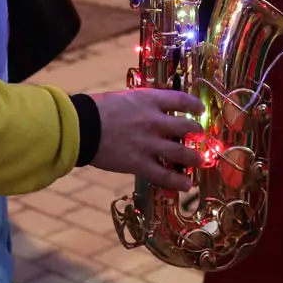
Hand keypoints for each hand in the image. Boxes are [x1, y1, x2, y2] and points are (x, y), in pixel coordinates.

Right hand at [89, 88, 203, 190]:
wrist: (81, 127)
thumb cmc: (98, 109)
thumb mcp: (124, 98)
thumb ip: (142, 104)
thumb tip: (154, 109)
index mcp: (149, 100)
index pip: (180, 100)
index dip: (194, 105)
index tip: (200, 109)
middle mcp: (153, 121)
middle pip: (187, 126)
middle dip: (197, 132)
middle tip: (201, 136)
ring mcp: (148, 143)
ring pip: (181, 152)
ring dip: (194, 158)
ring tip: (198, 161)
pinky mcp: (139, 163)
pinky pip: (164, 175)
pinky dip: (178, 181)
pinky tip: (186, 184)